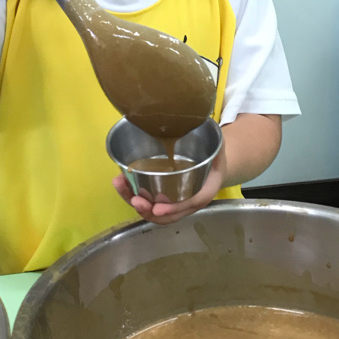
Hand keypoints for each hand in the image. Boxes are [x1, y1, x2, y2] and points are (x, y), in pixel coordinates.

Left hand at [113, 144, 227, 224]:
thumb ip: (215, 142)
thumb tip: (204, 123)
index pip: (189, 203)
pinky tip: (120, 181)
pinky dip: (131, 194)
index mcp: (204, 190)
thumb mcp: (218, 148)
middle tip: (135, 200)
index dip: (173, 208)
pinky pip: (147, 202)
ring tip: (120, 184)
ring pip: (152, 211)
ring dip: (134, 201)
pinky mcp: (161, 197)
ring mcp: (173, 202)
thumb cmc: (213, 155)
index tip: (158, 208)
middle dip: (148, 210)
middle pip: (166, 215)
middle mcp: (187, 202)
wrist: (211, 165)